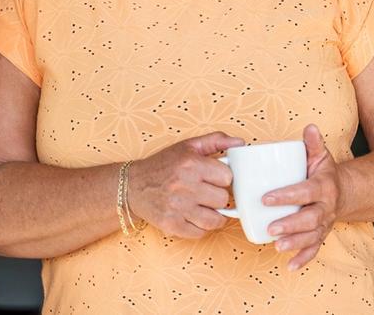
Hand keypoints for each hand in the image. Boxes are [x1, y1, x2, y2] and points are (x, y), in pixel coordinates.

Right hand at [126, 131, 244, 238]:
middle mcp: (184, 186)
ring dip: (214, 215)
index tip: (215, 178)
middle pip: (223, 199)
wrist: (132, 186)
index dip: (223, 178)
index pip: (227, 177)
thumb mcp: (188, 146)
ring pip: (215, 220)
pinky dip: (201, 227)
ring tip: (206, 207)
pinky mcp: (171, 225)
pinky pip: (200, 233)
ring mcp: (177, 208)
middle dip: (218, 196)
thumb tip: (240, 143)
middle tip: (208, 192)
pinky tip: (194, 217)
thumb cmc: (163, 165)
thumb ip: (216, 140)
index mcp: (191, 164)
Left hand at [263, 124, 340, 269]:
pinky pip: (315, 250)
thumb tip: (309, 127)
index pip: (306, 191)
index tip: (266, 198)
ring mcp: (325, 223)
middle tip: (271, 228)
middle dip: (292, 224)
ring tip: (277, 246)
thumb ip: (313, 143)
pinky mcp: (321, 235)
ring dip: (296, 243)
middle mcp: (326, 207)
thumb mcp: (321, 156)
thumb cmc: (324, 173)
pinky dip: (303, 259)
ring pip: (312, 236)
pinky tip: (289, 266)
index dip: (287, 195)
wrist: (344, 193)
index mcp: (324, 186)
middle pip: (311, 218)